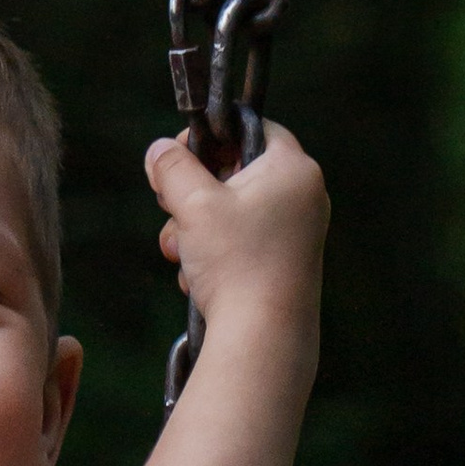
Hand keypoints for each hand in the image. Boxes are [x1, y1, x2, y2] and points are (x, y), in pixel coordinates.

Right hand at [146, 118, 328, 330]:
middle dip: (193, 192)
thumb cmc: (236, 263)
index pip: (252, 128)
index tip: (179, 155)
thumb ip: (172, 167)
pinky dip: (214, 254)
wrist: (264, 337)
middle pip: (237, 172)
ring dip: (195, 227)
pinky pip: (242, 242)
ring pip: (233, 212)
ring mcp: (297, 233)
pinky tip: (195, 276)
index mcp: (294, 169)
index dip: (212, 136)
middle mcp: (304, 197)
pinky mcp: (285, 264)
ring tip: (177, 250)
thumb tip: (159, 151)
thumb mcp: (193, 203)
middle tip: (168, 204)